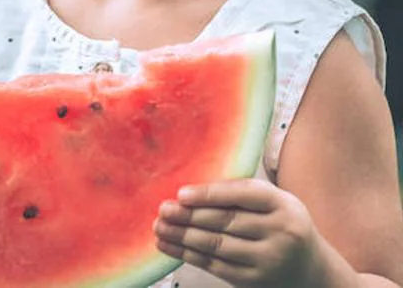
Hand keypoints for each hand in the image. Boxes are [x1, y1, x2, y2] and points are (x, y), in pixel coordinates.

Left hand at [154, 178, 322, 286]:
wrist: (309, 269)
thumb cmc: (280, 224)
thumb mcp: (273, 203)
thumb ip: (240, 193)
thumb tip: (189, 190)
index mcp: (284, 205)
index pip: (244, 194)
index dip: (210, 194)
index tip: (181, 194)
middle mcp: (280, 233)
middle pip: (226, 221)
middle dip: (189, 216)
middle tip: (163, 210)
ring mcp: (268, 260)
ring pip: (216, 245)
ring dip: (182, 236)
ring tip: (159, 227)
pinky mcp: (254, 280)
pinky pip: (214, 265)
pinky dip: (187, 254)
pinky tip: (169, 245)